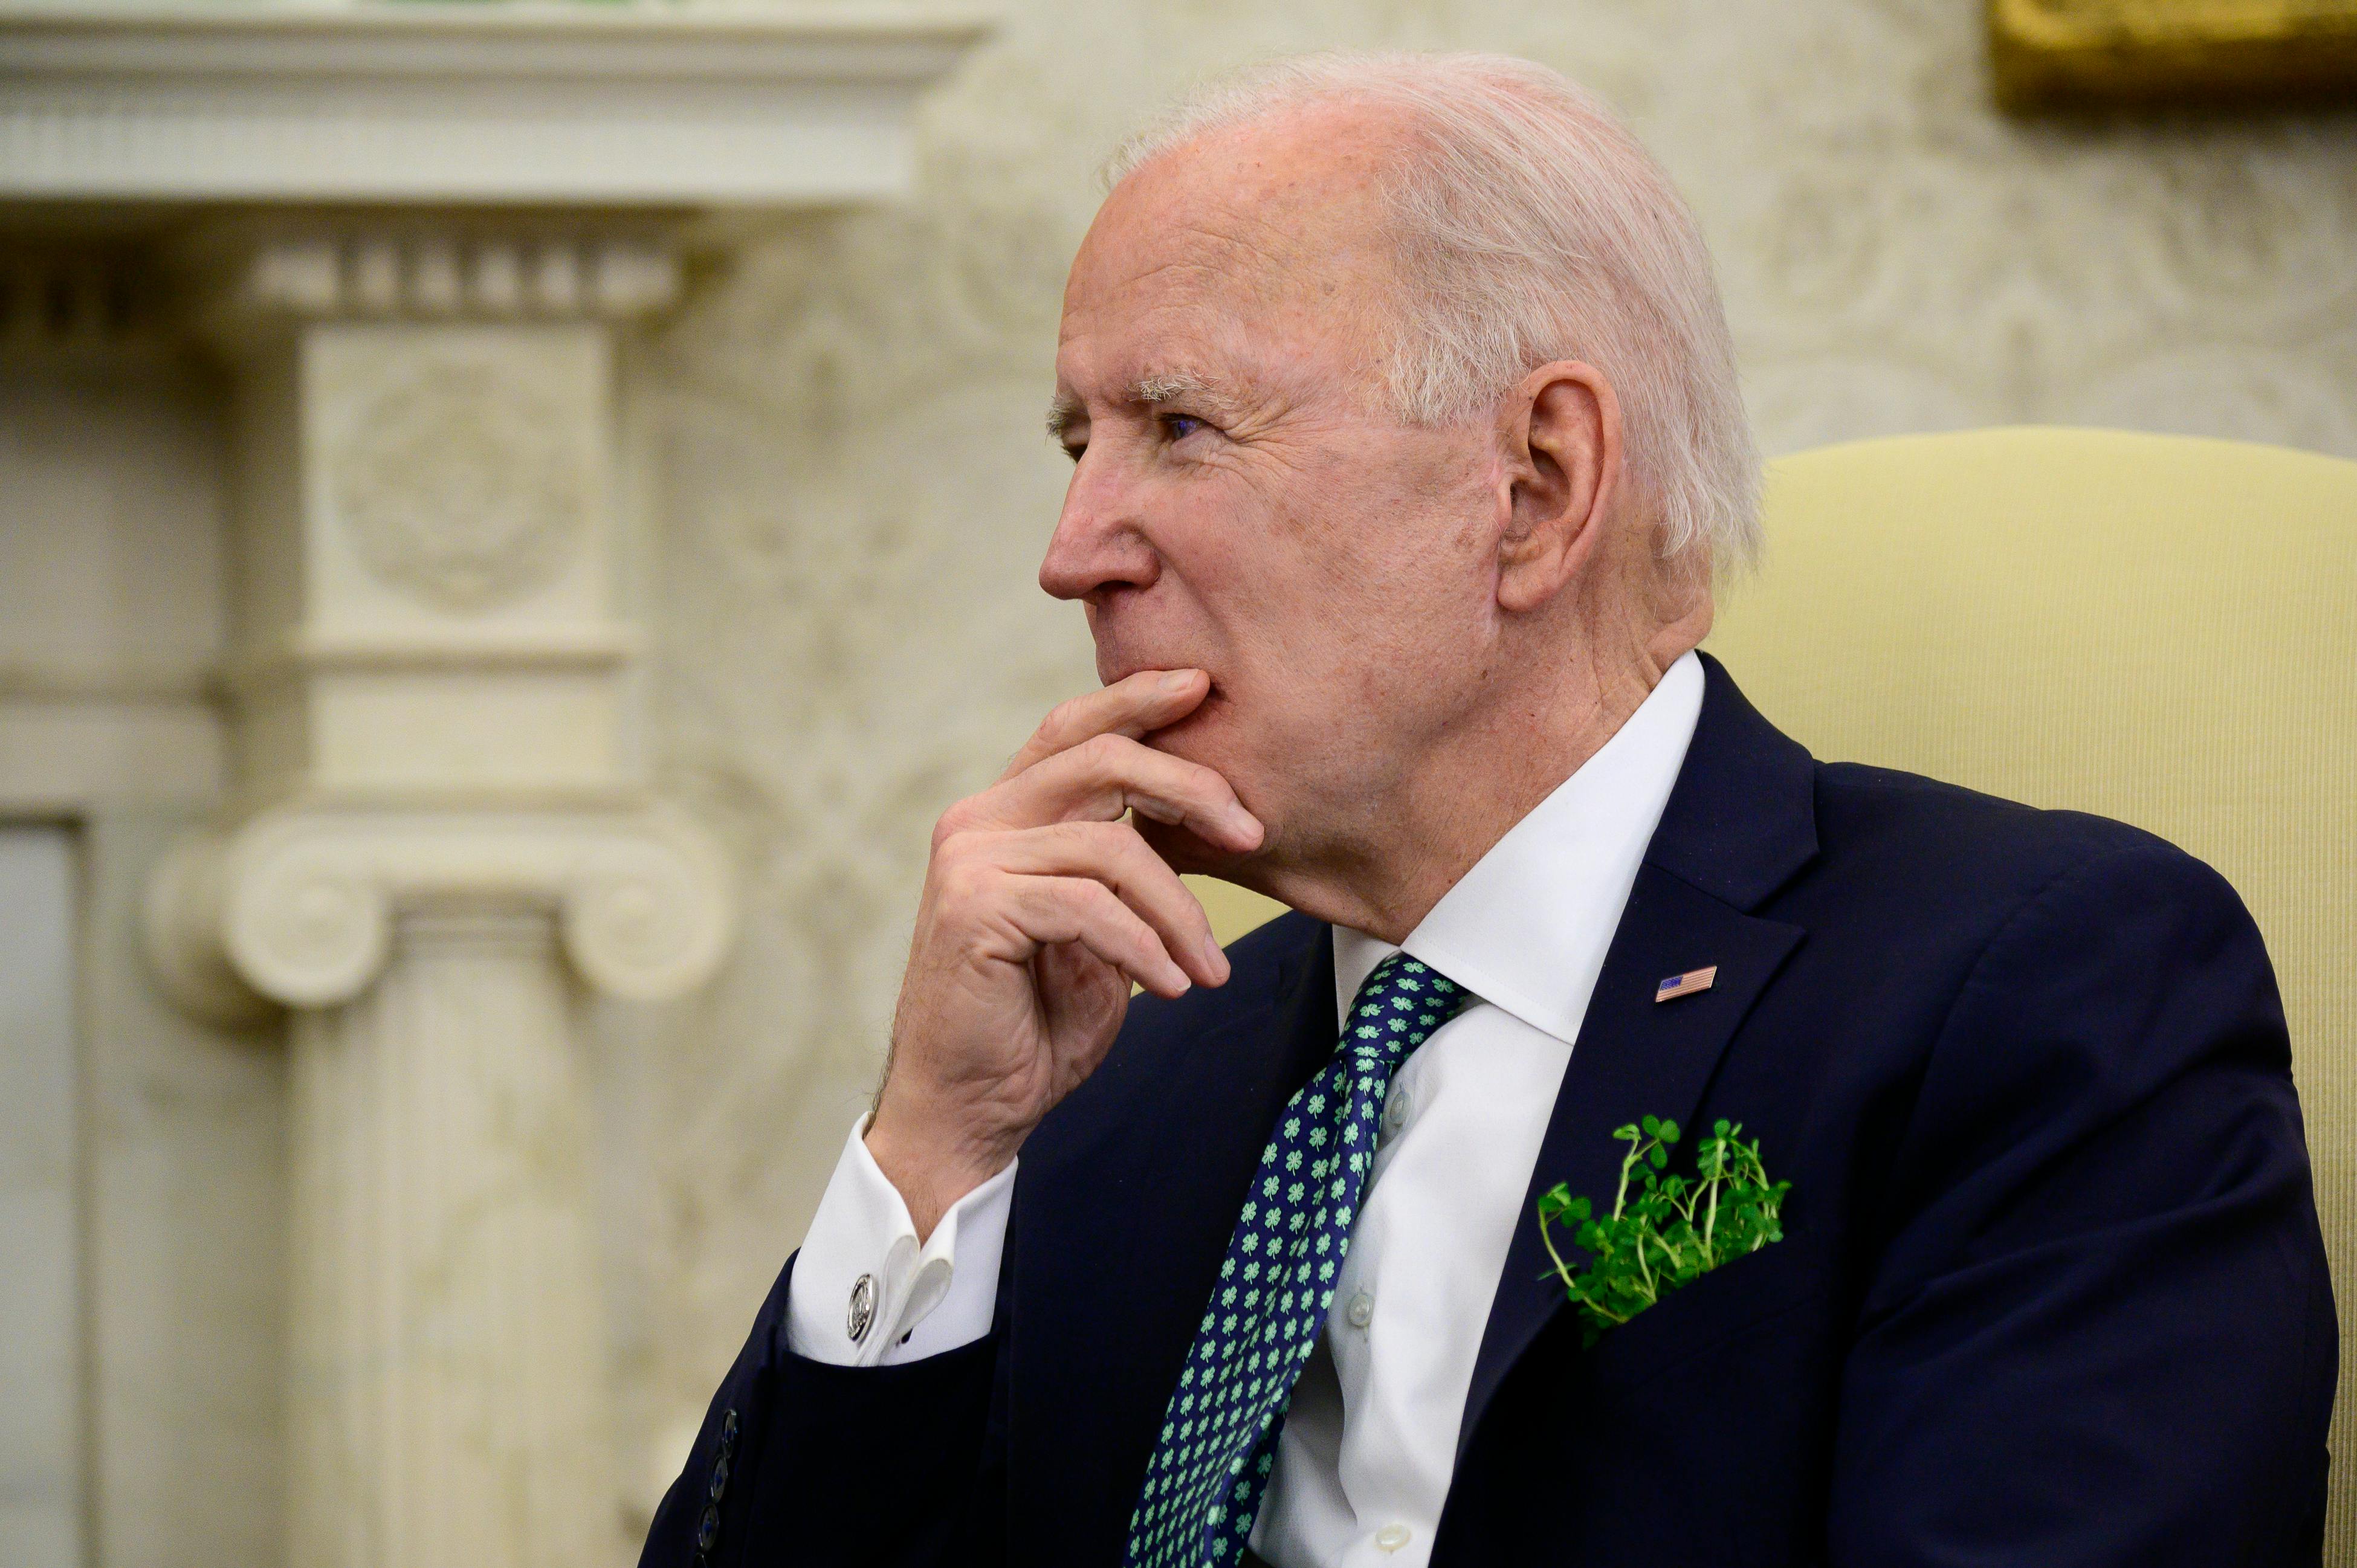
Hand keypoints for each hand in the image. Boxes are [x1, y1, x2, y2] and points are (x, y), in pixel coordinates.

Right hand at [867, 669, 1264, 1236]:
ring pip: (1111, 846)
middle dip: (1191, 787)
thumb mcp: (1095, 930)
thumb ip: (1120, 867)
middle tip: (1252, 834)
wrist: (969, 1109)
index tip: (1203, 688)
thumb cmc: (1034, 1024)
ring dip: (1180, 912)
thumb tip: (1196, 816)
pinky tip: (1169, 986)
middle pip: (1102, 760)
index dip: (1138, 699)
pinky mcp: (975, 908)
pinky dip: (1145, 948)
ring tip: (1208, 968)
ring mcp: (969, 860)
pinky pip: (1090, 906)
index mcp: (1003, 813)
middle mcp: (977, 820)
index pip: (1073, 730)